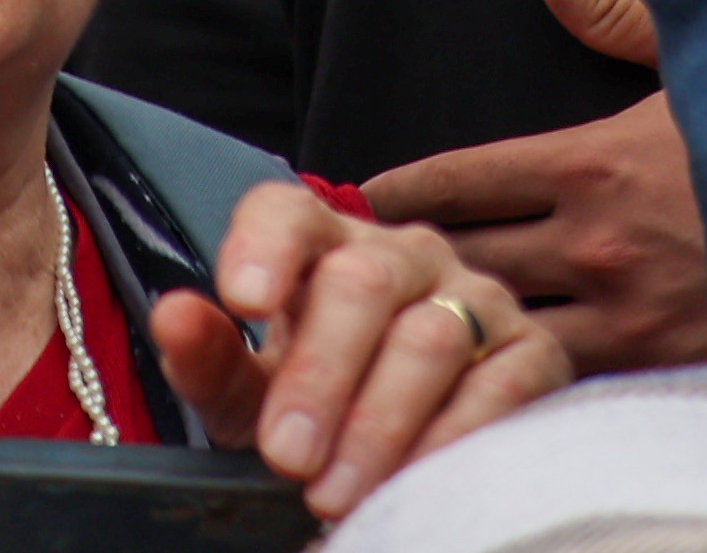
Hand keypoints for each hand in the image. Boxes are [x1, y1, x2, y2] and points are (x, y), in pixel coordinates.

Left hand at [148, 187, 571, 520]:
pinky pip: (500, 388)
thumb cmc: (313, 408)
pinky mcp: (533, 353)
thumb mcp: (249, 393)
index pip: (285, 213)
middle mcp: (402, 253)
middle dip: (318, 377)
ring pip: (429, 339)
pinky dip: (451, 443)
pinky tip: (415, 486)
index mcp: (320, 243)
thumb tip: (173, 315)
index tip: (241, 303)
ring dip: (378, 424)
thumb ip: (209, 357)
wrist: (403, 451)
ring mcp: (475, 297)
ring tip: (333, 493)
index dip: (263, 248)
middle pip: (358, 284)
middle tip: (286, 456)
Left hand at [350, 0, 706, 375]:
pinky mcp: (661, 367)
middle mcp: (596, 243)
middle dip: (411, 261)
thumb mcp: (691, 58)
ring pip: (503, 327)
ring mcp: (627, 313)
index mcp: (590, 163)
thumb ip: (607, 6)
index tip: (360, 198)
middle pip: (465, 259)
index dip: (400, 191)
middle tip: (361, 267)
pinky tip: (486, 377)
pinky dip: (520, 374)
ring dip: (458, 324)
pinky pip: (564, 379)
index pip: (458, 179)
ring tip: (408, 325)